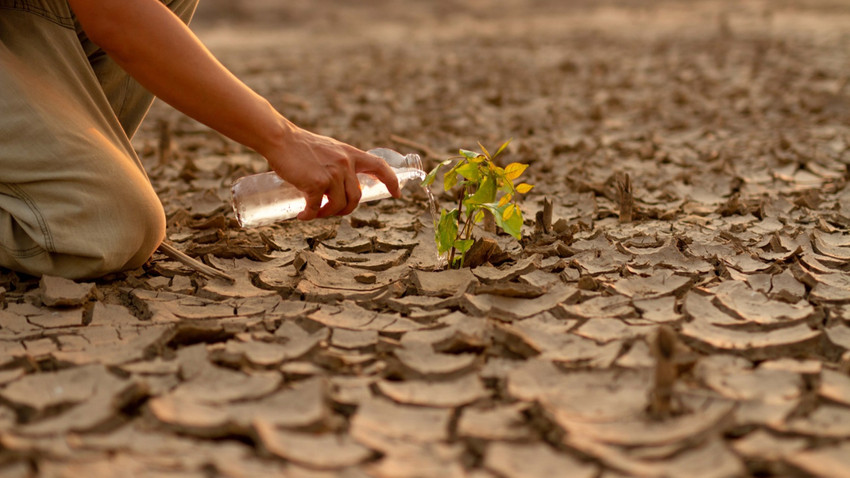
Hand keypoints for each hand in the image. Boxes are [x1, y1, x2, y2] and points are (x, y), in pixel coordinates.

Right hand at [260, 120, 401, 220]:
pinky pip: (316, 207)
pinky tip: (302, 216)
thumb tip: (343, 185)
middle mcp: (345, 164)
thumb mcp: (330, 149)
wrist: (280, 139)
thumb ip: (340, 163)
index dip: (391, 181)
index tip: (397, 194)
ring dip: (327, 214)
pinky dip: (309, 215)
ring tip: (315, 213)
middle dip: (345, 210)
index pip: (379, 166)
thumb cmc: (301, 146)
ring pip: (338, 205)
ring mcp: (331, 174)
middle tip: (330, 211)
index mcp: (350, 154)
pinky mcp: (315, 183)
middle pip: (356, 197)